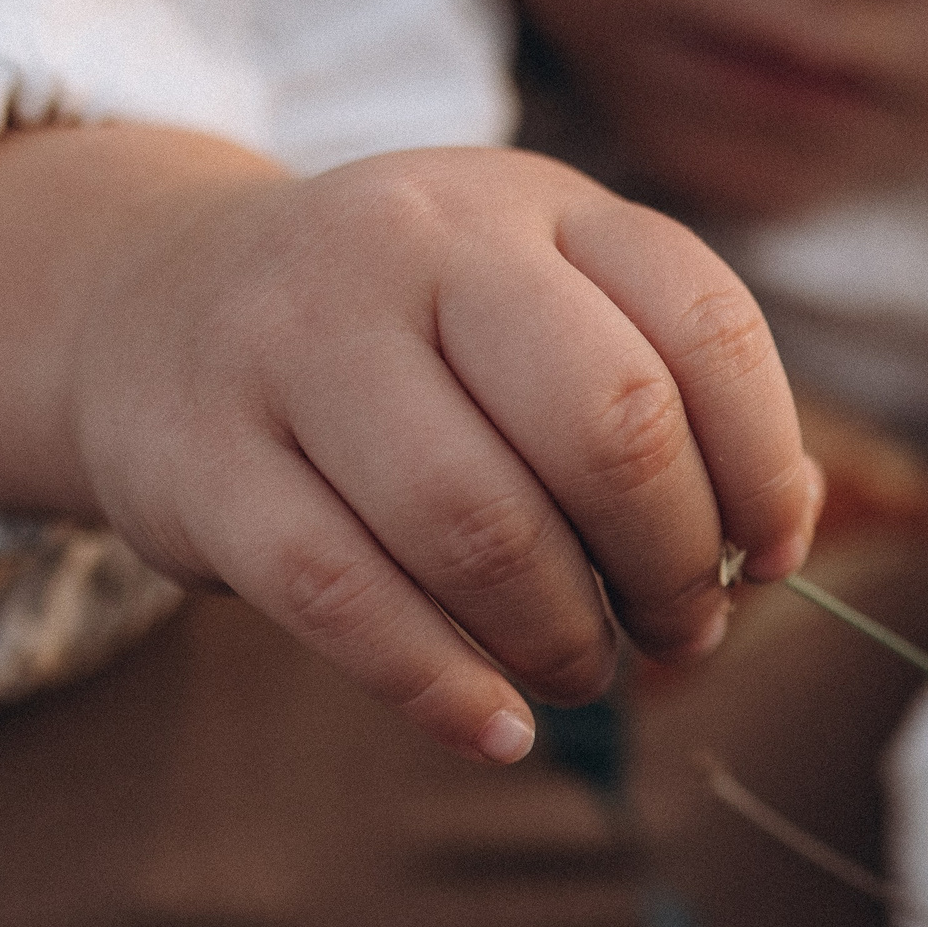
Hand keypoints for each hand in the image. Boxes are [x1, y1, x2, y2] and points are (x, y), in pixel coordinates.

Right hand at [0, 128, 819, 761]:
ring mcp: (293, 344)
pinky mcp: (201, 462)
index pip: (703, 324)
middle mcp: (415, 246)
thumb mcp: (537, 300)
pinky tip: (496, 724)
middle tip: (679, 628)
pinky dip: (441, 684)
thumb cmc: (407, 336)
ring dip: (564, 635)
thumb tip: (772, 541)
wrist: (155, 303)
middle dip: (672, 562)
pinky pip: (343, 598)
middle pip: (607, 425)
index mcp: (532, 202)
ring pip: (477, 525)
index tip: (767, 553)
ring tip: (584, 666)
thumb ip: (662, 393)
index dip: (762, 464)